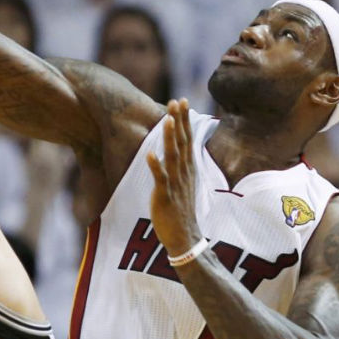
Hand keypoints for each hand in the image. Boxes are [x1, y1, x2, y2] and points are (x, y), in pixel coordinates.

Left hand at [145, 99, 201, 258]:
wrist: (186, 238)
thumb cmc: (181, 211)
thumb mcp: (182, 183)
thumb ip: (178, 166)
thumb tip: (174, 150)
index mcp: (188, 169)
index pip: (187, 139)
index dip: (185, 120)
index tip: (182, 101)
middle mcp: (184, 173)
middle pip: (182, 142)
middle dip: (180, 121)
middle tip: (177, 100)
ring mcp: (176, 184)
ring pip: (173, 157)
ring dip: (170, 138)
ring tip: (166, 119)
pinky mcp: (165, 197)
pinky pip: (160, 180)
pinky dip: (156, 167)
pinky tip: (149, 154)